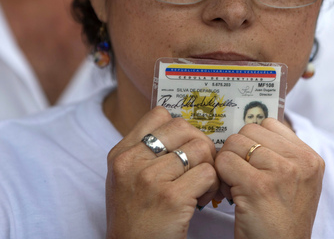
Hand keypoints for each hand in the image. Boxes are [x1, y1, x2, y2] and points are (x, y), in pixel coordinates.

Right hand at [106, 106, 218, 238]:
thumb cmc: (135, 218)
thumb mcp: (126, 178)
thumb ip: (145, 153)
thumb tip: (183, 131)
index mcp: (121, 154)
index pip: (159, 115)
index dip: (180, 129)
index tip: (184, 148)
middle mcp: (131, 162)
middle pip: (183, 127)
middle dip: (200, 144)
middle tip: (200, 165)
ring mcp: (150, 179)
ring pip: (199, 148)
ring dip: (209, 166)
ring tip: (201, 185)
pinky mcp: (171, 198)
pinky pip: (208, 173)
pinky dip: (213, 185)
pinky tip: (203, 198)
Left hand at [215, 118, 324, 238]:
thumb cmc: (282, 222)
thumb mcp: (297, 184)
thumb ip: (282, 155)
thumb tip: (251, 131)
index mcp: (310, 158)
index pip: (269, 123)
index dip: (253, 142)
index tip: (252, 163)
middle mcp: (300, 162)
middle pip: (249, 131)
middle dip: (238, 151)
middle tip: (241, 176)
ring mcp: (281, 172)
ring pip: (234, 144)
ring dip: (228, 164)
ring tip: (236, 186)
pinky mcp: (259, 186)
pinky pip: (224, 162)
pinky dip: (220, 177)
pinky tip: (230, 196)